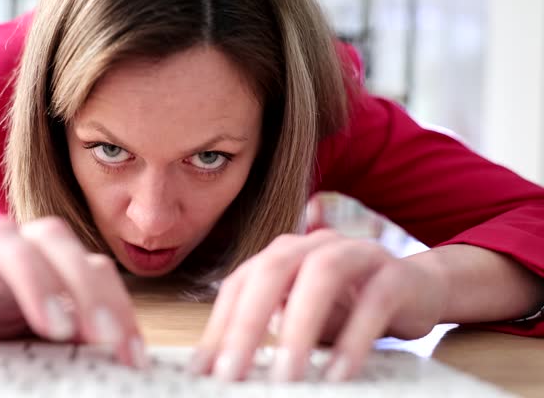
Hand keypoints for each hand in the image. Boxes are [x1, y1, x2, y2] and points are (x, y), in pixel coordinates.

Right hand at [0, 216, 145, 366]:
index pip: (92, 267)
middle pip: (57, 242)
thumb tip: (112, 352)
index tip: (133, 355)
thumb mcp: (26, 307)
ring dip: (37, 283)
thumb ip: (66, 319)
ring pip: (7, 245)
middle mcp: (13, 244)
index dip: (119, 306)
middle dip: (87, 287)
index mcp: (43, 254)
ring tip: (56, 328)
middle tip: (106, 335)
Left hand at [190, 229, 445, 381]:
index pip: (241, 283)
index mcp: (284, 253)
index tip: (202, 369)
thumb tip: (225, 369)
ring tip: (285, 377)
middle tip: (232, 374)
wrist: (419, 288)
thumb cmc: (349, 306)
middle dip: (247, 324)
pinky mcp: (396, 273)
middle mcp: (314, 244)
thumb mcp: (302, 318)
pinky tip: (338, 373)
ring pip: (321, 276)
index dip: (219, 324)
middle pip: (272, 271)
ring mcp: (357, 253)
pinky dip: (354, 338)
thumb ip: (270, 332)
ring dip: (299, 328)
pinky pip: (374, 301)